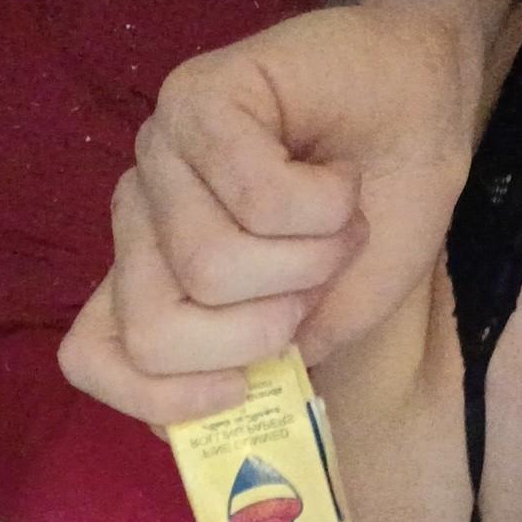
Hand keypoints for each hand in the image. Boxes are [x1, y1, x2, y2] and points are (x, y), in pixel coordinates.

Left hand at [59, 6, 480, 425]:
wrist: (429, 107)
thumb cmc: (381, 212)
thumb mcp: (333, 318)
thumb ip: (271, 369)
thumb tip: (218, 420)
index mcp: (162, 281)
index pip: (92, 358)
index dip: (158, 399)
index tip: (239, 389)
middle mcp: (143, 223)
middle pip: (153, 333)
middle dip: (260, 332)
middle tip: (312, 285)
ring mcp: (160, 160)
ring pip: (212, 269)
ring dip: (314, 258)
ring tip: (340, 220)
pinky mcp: (196, 101)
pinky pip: (258, 201)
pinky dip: (328, 207)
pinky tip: (339, 177)